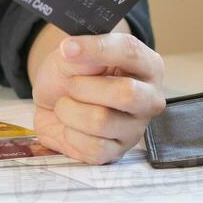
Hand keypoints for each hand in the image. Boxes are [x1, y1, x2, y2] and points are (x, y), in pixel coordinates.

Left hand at [30, 29, 166, 164]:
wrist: (52, 100)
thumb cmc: (71, 72)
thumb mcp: (72, 53)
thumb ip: (78, 52)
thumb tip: (74, 51)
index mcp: (146, 65)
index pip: (130, 52)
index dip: (96, 49)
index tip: (67, 49)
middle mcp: (149, 98)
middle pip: (127, 93)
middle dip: (84, 86)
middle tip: (71, 84)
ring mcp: (136, 129)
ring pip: (101, 121)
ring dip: (69, 110)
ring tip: (67, 104)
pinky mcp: (118, 153)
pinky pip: (93, 147)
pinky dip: (70, 133)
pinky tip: (71, 125)